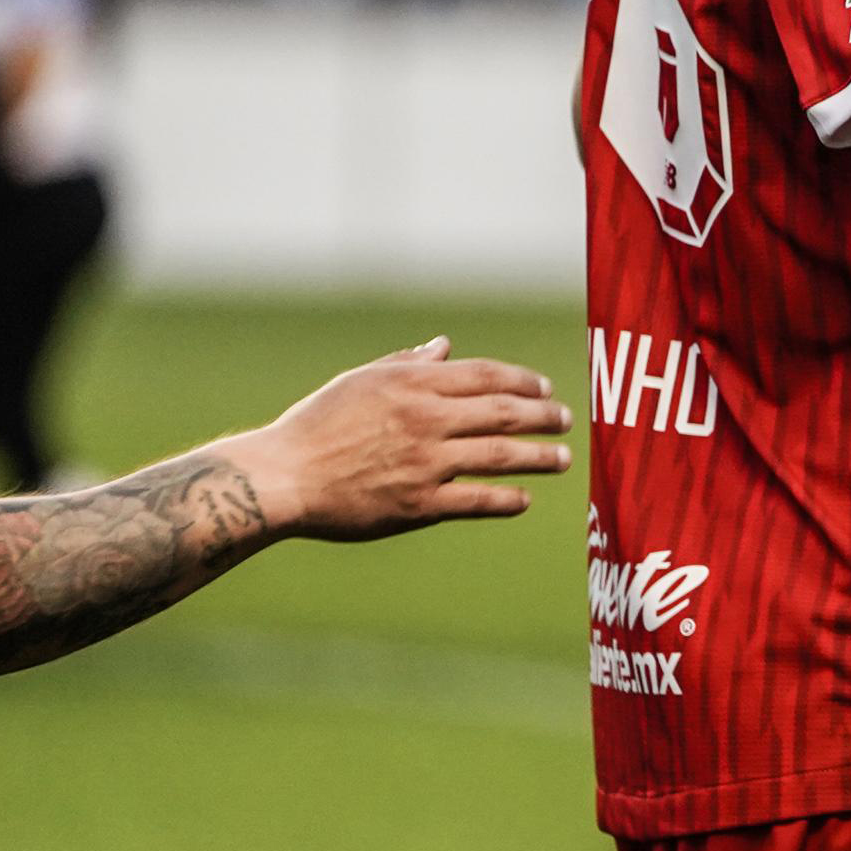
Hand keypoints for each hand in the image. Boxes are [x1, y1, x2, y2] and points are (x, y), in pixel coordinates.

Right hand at [234, 340, 572, 541]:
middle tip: (566, 420)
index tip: (545, 389)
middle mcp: (425, 420)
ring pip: (499, 455)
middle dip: (542, 415)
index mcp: (411, 385)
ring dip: (537, 457)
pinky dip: (505, 498)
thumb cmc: (316, 426)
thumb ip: (407, 364)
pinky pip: (476, 500)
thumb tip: (444, 346)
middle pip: (502, 413)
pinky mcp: (419, 504)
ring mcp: (425, 463)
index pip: (485, 376)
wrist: (284, 477)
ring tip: (561, 458)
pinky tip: (523, 498)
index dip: (522, 381)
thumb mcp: (359, 382)